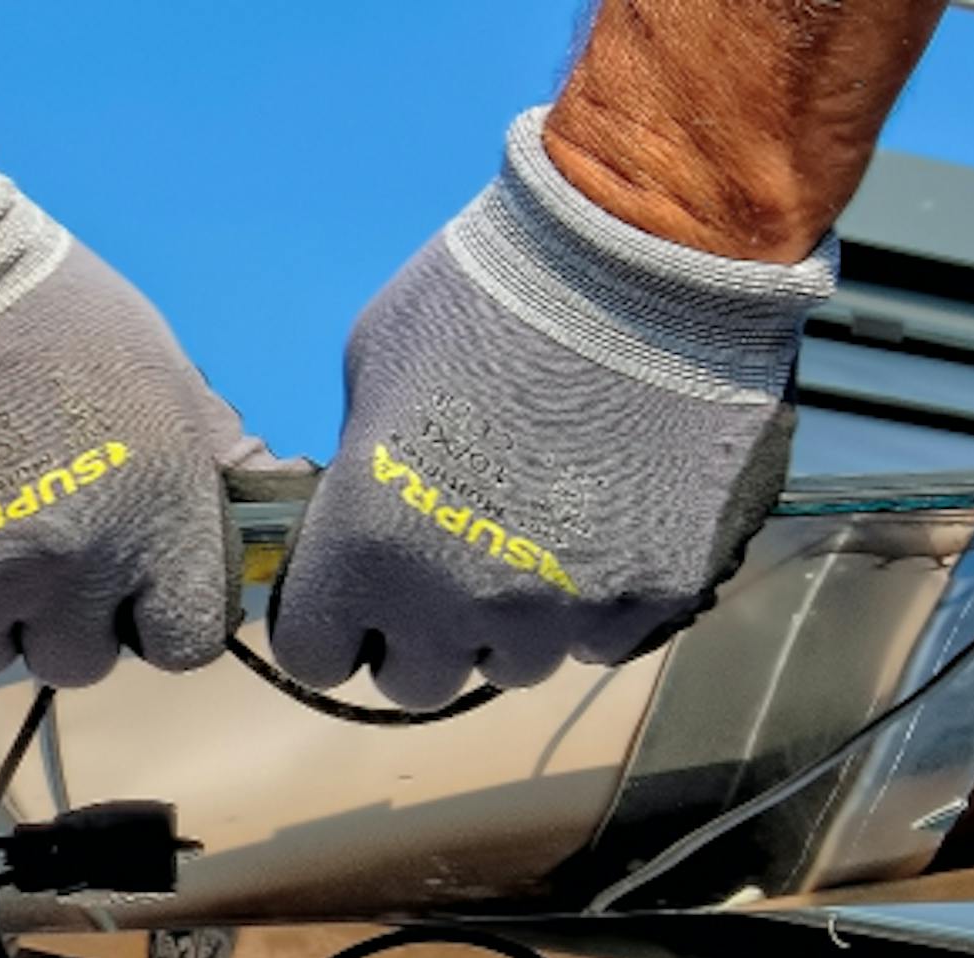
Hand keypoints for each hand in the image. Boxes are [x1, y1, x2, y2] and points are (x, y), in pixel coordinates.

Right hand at [0, 51, 281, 685]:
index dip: (157, 614)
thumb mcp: (158, 368)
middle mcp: (69, 570)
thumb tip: (277, 503)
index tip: (130, 582)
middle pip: (80, 661)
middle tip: (30, 540)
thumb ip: (216, 456)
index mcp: (155, 519)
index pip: (184, 642)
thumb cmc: (40, 307)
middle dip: (62, 615)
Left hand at [266, 108, 831, 708]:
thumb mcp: (376, 367)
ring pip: (518, 665)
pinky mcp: (655, 597)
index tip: (356, 591)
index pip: (319, 655)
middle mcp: (462, 603)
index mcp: (370, 548)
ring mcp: (565, 610)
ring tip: (537, 537)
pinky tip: (604, 528)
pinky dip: (596, 601)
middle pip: (418, 681)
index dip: (335, 622)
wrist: (639, 259)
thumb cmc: (483, 292)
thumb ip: (364, 467)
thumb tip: (375, 507)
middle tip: (447, 564)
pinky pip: (605, 639)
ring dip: (512, 620)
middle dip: (420, 633)